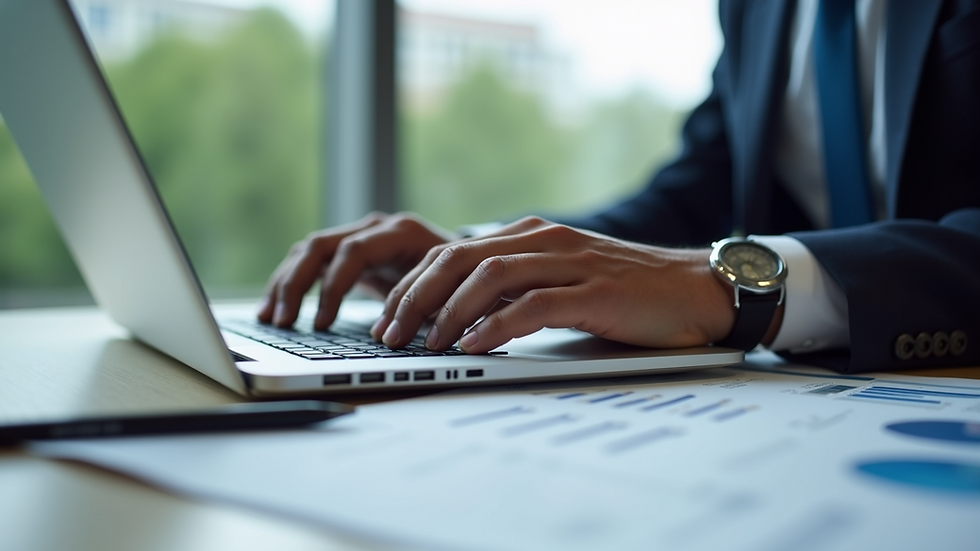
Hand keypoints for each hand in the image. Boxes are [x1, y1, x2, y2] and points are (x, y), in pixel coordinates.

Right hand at [257, 212, 455, 328]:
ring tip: (271, 318)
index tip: (322, 324)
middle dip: (297, 284)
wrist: (470, 263)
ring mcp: (360, 236)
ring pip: (309, 251)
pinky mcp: (350, 252)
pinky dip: (291, 283)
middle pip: (320, 246)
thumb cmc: (463, 280)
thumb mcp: (449, 292)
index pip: (353, 251)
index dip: (334, 287)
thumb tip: (386, 336)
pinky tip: (276, 309)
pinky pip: (312, 262)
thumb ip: (420, 306)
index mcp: (401, 232)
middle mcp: (376, 228)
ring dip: (286, 284)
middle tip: (284, 321)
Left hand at [372, 216, 737, 352]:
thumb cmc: (625, 291)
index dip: (411, 285)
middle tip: (390, 334)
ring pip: (488, 277)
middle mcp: (543, 240)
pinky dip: (496, 326)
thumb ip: (516, 288)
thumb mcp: (560, 280)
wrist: (695, 288)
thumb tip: (461, 316)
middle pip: (458, 258)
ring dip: (447, 312)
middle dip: (414, 297)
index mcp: (529, 234)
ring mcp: (569, 261)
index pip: (451, 251)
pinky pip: (532, 305)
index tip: (387, 318)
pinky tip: (473, 345)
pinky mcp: (593, 290)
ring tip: (425, 343)